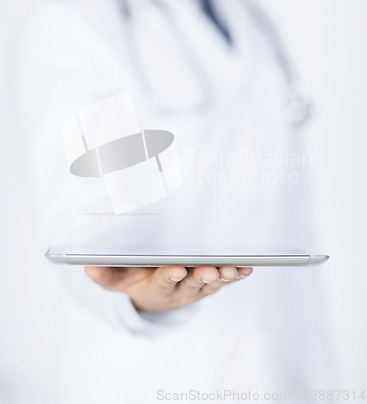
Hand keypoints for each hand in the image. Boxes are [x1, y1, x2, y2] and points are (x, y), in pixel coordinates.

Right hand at [85, 266, 252, 311]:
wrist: (155, 295)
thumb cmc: (137, 280)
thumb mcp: (119, 280)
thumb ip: (106, 274)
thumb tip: (88, 266)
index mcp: (157, 286)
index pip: (163, 281)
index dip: (170, 276)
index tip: (176, 269)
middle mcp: (180, 289)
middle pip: (192, 283)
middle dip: (201, 277)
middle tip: (210, 270)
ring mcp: (197, 287)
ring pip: (211, 283)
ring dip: (222, 276)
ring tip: (231, 269)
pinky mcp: (209, 284)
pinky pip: (224, 281)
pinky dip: (235, 276)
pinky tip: (246, 269)